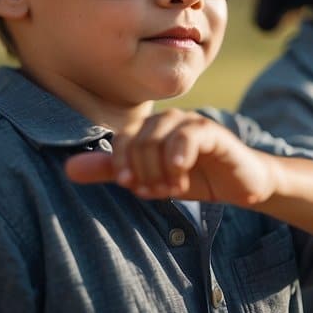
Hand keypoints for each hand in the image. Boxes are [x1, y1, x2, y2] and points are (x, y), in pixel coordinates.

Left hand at [65, 110, 279, 205]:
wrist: (243, 184)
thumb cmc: (197, 178)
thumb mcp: (151, 179)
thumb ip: (112, 172)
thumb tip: (68, 169)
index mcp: (151, 130)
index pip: (121, 139)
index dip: (119, 162)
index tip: (130, 186)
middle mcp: (169, 121)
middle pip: (138, 138)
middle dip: (141, 170)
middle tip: (155, 191)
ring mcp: (192, 124)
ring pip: (160, 135)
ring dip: (159, 167)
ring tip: (171, 187)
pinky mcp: (214, 133)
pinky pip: (189, 135)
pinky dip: (179, 155)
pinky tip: (180, 175)